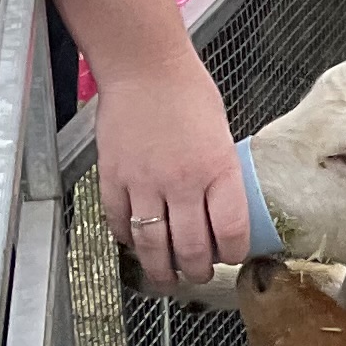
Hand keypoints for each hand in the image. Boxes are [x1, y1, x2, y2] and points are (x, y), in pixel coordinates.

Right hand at [95, 49, 247, 286]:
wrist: (145, 68)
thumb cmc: (189, 94)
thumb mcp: (222, 135)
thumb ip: (221, 177)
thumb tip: (221, 214)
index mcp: (219, 170)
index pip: (231, 232)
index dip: (232, 254)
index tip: (230, 257)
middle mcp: (183, 182)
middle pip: (190, 248)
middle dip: (197, 271)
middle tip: (198, 274)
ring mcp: (144, 183)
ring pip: (152, 245)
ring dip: (161, 269)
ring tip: (167, 277)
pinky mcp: (113, 178)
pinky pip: (120, 223)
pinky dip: (128, 240)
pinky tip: (136, 243)